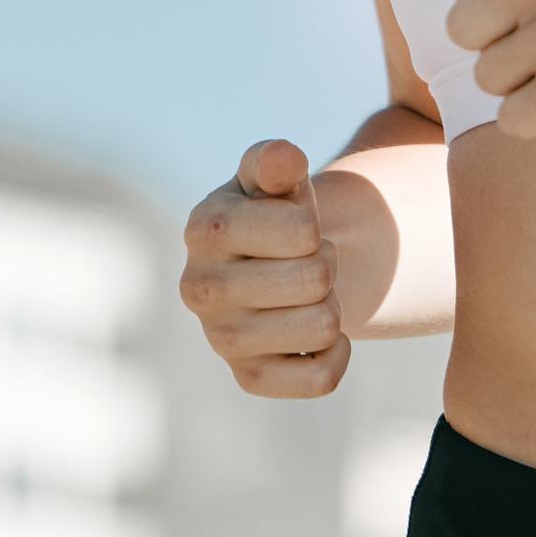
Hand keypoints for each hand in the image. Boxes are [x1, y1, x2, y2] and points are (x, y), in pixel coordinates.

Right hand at [179, 139, 347, 398]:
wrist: (265, 270)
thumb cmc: (273, 215)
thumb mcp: (273, 181)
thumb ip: (276, 162)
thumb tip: (283, 158)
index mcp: (204, 228)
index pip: (304, 232)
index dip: (315, 229)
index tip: (296, 230)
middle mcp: (199, 288)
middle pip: (317, 278)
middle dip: (327, 266)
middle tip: (305, 263)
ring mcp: (221, 339)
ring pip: (323, 327)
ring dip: (330, 308)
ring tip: (304, 296)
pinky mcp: (248, 377)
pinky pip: (322, 378)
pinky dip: (336, 354)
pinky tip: (314, 337)